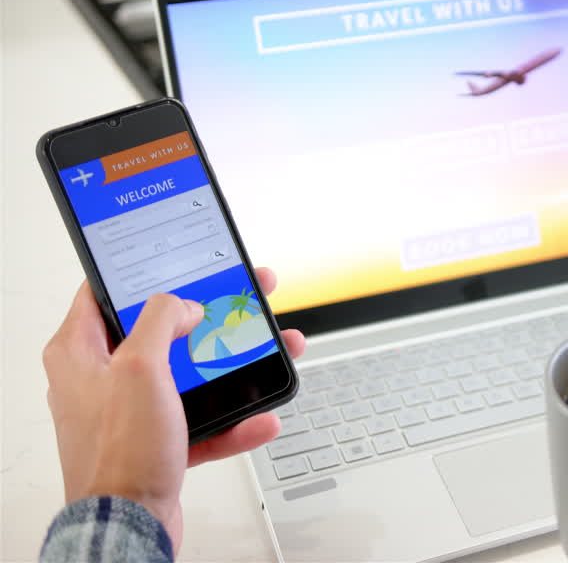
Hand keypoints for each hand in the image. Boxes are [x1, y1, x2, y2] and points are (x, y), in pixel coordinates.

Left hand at [43, 268, 305, 552]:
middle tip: (240, 298)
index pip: (103, 293)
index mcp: (80, 353)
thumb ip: (162, 320)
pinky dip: (233, 417)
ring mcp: (129, 410)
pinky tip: (259, 416)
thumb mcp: (140, 367)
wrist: (130, 524)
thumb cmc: (118, 454)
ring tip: (268, 350)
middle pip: (161, 331)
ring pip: (190, 373)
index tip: (176, 262)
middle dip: (208, 316)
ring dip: (233, 365)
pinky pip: (202, 418)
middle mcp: (100, 378)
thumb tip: (182, 305)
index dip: (142, 274)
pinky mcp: (156, 439)